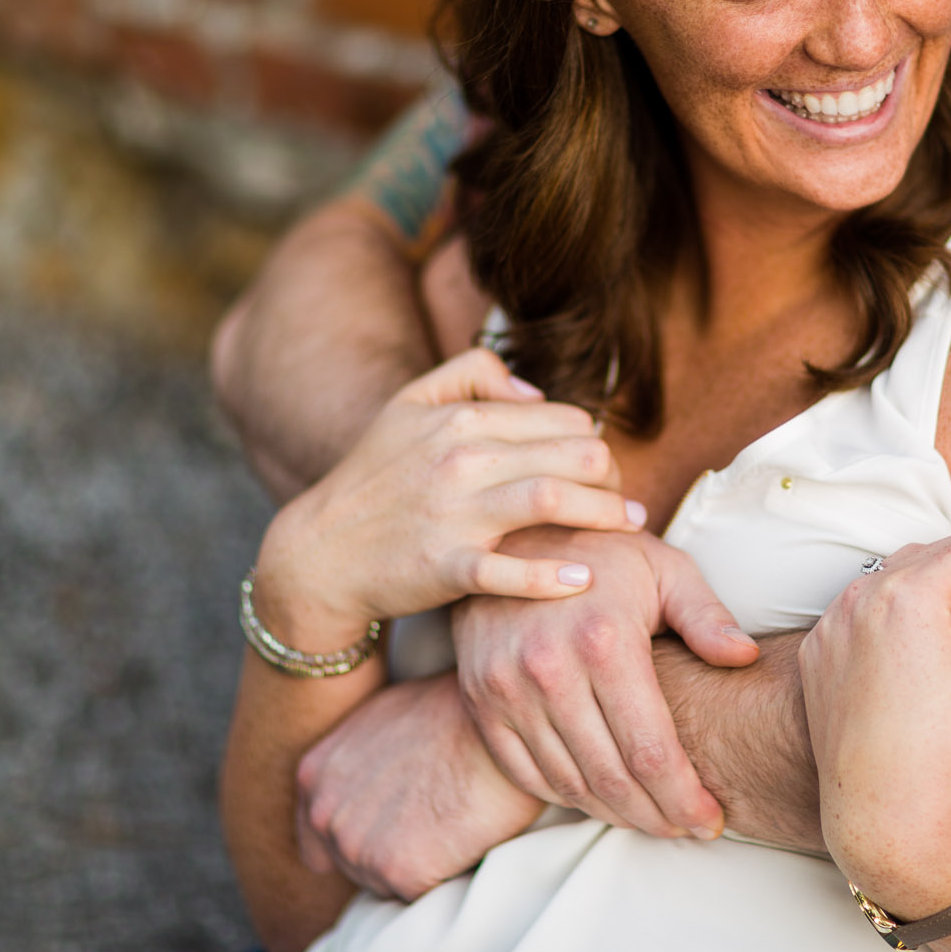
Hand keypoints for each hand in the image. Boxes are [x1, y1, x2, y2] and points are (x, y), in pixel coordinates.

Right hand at [252, 348, 643, 645]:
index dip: (594, 442)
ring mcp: (454, 514)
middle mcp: (462, 460)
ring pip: (553, 498)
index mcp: (462, 419)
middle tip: (625, 499)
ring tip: (632, 526)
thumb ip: (472, 373)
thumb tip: (536, 391)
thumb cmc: (372, 479)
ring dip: (606, 513)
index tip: (602, 469)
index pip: (562, 419)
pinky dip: (553, 576)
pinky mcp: (446, 566)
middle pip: (572, 453)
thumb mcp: (408, 403)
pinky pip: (511, 572)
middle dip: (613, 476)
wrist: (319, 553)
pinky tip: (583, 577)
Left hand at [296, 674, 546, 900]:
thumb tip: (364, 792)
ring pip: (387, 886)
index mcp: (315, 775)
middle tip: (436, 822)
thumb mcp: (383, 720)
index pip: (319, 840)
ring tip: (452, 826)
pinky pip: (422, 895)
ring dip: (419, 867)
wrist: (498, 721)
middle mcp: (324, 813)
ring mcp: (358, 845)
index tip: (395, 829)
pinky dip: (445, 876)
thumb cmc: (455, 712)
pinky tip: (465, 838)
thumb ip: (355, 761)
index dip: (362, 838)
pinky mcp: (399, 870)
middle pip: (353, 867)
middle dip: (392, 854)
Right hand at [451, 527, 758, 839]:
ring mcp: (506, 689)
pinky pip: (526, 773)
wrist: (511, 535)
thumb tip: (745, 658)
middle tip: (688, 830)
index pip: (651, 751)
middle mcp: (549, 669)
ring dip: (615, 815)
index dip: (685, 799)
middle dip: (657, 818)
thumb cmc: (603, 553)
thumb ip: (706, 617)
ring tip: (653, 820)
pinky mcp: (479, 701)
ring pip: (568, 784)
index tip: (711, 821)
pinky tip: (601, 799)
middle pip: (611, 779)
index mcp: (604, 640)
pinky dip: (567, 796)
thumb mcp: (664, 568)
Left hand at [800, 527, 950, 902]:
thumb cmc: (946, 756)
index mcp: (910, 593)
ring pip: (901, 572)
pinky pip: (865, 606)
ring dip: (950, 576)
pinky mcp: (819, 649)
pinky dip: (904, 605)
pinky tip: (935, 628)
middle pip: (945, 551)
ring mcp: (833, 622)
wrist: (880, 820)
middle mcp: (862, 595)